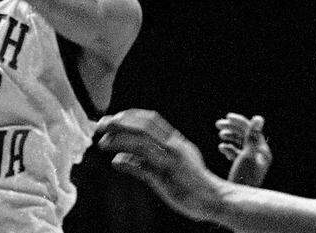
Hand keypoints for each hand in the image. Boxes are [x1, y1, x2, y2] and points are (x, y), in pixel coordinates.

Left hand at [97, 109, 223, 221]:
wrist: (213, 199)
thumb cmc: (192, 183)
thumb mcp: (172, 165)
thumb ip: (145, 160)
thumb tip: (118, 158)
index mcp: (177, 141)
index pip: (151, 119)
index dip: (129, 116)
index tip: (112, 119)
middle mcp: (174, 147)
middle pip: (144, 126)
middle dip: (121, 122)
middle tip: (102, 124)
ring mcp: (170, 162)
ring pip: (142, 143)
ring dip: (120, 140)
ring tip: (103, 142)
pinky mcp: (166, 179)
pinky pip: (144, 167)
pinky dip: (128, 162)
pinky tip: (116, 162)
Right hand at [216, 113, 271, 186]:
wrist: (235, 202)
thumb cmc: (242, 179)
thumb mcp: (247, 155)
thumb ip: (252, 137)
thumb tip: (258, 118)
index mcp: (263, 152)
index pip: (252, 130)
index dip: (240, 122)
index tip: (227, 117)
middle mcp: (258, 156)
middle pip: (246, 135)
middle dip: (232, 128)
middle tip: (218, 124)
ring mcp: (250, 162)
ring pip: (240, 143)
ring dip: (230, 137)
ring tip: (220, 135)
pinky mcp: (242, 168)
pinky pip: (236, 153)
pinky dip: (228, 149)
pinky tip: (221, 148)